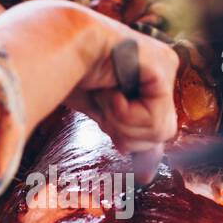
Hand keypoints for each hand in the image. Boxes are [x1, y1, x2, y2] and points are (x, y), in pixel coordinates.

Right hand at [64, 19, 179, 174]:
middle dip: (126, 130)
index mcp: (153, 79)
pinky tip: (111, 90)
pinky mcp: (163, 67)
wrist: (55, 46)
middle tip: (104, 104)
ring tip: (105, 94)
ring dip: (122, 121)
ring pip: (159, 130)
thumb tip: (146, 175)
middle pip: (161, 134)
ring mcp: (167, 66)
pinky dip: (125, 114)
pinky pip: (154, 118)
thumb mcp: (105, 114)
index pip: (157, 128)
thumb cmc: (70, 75)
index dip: (133, 139)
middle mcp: (165, 69)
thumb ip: (127, 136)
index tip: (115, 139)